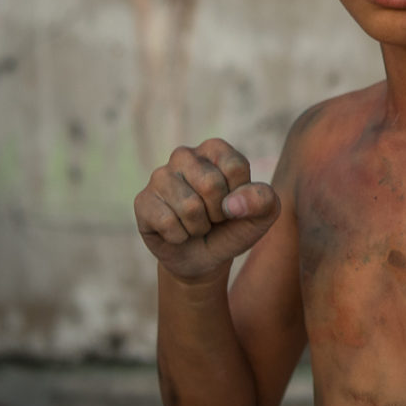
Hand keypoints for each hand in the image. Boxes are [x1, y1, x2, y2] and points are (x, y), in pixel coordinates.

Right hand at [134, 138, 279, 282]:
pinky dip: (179, 237)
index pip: (234, 167)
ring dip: (199, 227)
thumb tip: (233, 203)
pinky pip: (167, 222)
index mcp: (215, 149)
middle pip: (211, 184)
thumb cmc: (234, 227)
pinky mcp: (142, 200)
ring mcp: (160, 176)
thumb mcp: (261, 215)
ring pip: (189, 206)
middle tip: (213, 218)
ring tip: (196, 224)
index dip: (240, 196)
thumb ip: (262, 200)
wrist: (204, 256)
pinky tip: (177, 232)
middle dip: (218, 212)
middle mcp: (185, 155)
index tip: (234, 204)